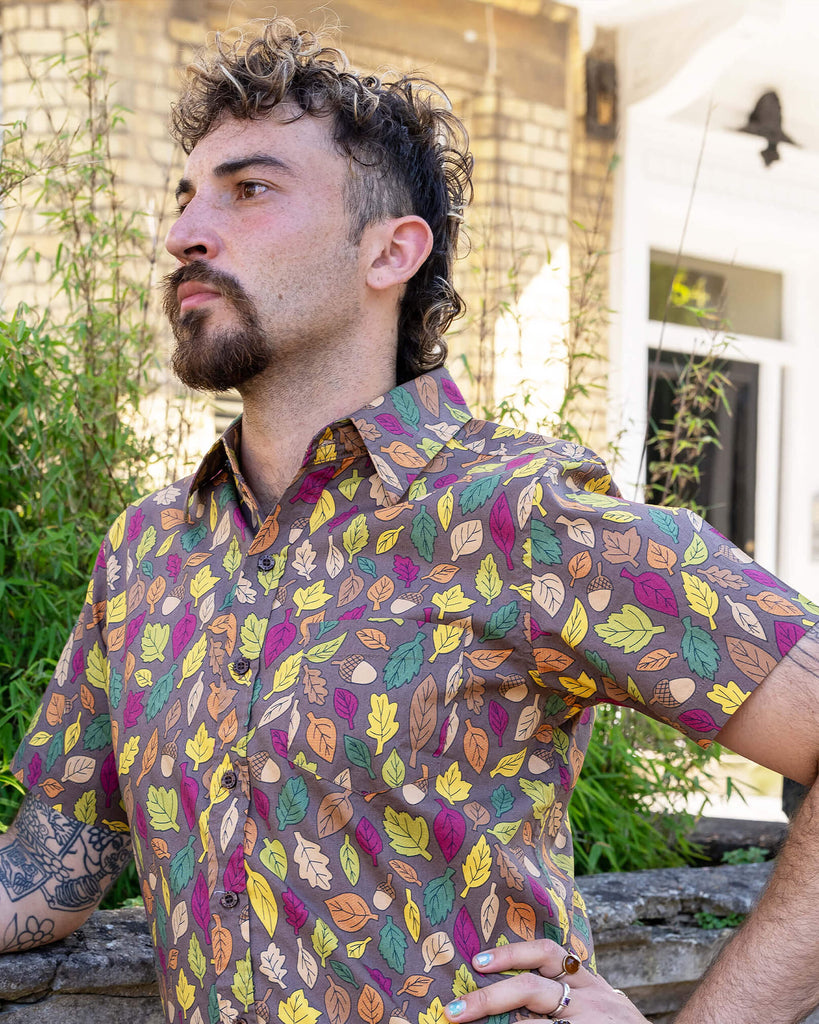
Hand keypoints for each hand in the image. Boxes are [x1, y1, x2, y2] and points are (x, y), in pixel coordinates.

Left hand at [441, 938, 650, 1023]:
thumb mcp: (599, 1003)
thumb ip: (563, 990)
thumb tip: (510, 994)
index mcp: (589, 982)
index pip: (547, 953)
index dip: (511, 953)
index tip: (478, 961)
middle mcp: (592, 1000)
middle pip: (531, 988)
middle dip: (488, 998)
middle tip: (454, 1011)